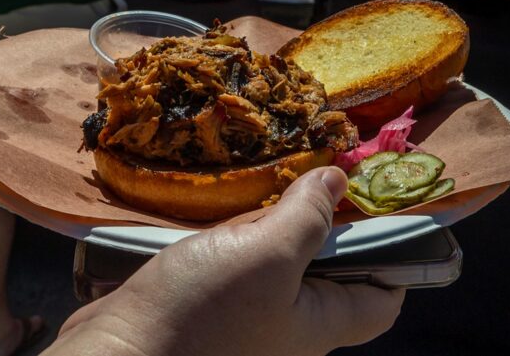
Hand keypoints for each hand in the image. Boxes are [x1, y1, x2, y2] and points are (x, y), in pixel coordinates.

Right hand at [46, 167, 403, 355]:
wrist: (113, 354)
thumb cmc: (201, 314)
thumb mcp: (268, 256)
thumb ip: (308, 217)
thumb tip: (340, 179)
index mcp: (319, 324)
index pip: (381, 298)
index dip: (395, 256)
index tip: (391, 205)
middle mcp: (290, 323)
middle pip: (331, 267)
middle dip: (328, 220)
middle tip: (325, 171)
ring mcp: (249, 311)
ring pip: (281, 257)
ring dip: (277, 219)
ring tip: (278, 179)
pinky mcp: (212, 298)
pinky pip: (240, 259)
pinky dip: (239, 231)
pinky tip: (231, 205)